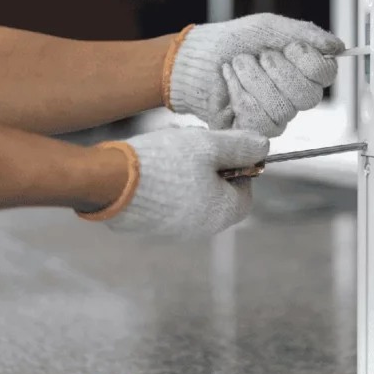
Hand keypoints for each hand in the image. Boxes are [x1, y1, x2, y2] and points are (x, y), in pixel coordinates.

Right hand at [77, 127, 269, 238]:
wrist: (110, 183)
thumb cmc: (165, 163)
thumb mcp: (209, 145)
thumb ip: (240, 146)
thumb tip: (264, 146)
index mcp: (222, 213)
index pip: (246, 191)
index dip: (239, 166)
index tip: (223, 147)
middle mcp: (201, 228)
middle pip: (217, 192)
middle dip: (208, 165)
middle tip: (192, 143)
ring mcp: (173, 230)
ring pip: (192, 194)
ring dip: (186, 170)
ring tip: (168, 148)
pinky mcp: (149, 226)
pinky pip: (168, 201)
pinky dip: (165, 182)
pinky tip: (151, 164)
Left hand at [163, 14, 343, 136]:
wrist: (201, 59)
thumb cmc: (235, 41)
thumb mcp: (270, 27)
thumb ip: (305, 34)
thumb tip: (337, 46)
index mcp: (304, 70)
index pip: (326, 74)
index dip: (307, 60)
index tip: (288, 47)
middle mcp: (295, 97)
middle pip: (307, 96)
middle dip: (276, 70)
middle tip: (258, 57)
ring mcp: (277, 115)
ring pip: (281, 108)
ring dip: (253, 79)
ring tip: (239, 66)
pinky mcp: (254, 129)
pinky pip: (258, 119)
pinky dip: (239, 93)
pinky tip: (230, 84)